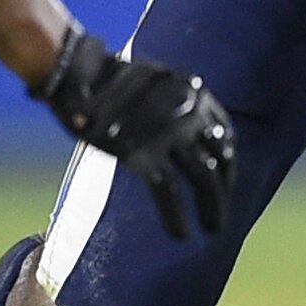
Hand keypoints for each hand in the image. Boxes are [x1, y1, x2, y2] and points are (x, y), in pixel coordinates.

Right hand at [34, 26, 237, 239]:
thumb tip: (184, 131)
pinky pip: (170, 192)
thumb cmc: (110, 79)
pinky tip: (181, 234)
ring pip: (202, 178)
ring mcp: (168, 133)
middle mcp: (189, 112)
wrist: (79, 71)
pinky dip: (176, 216)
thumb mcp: (153, 83)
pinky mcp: (145, 153)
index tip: (223, 179)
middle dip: (222, 192)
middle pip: (217, 159)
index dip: (226, 160)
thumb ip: (172, 105)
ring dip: (211, 207)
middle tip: (218, 218)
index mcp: (193, 92)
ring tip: (212, 230)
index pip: (223, 131)